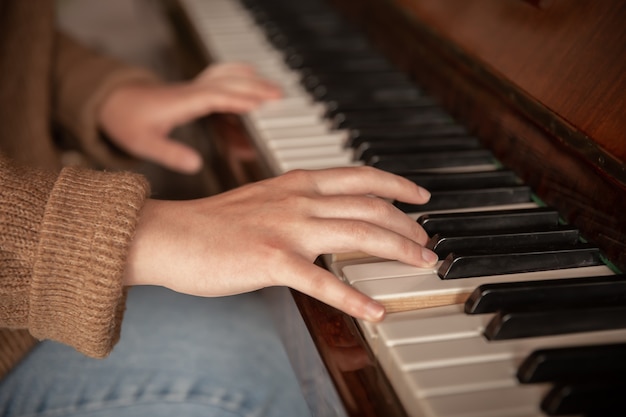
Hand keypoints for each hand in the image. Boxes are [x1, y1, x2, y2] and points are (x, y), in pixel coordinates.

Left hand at [98, 62, 280, 173]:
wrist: (113, 102)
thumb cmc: (128, 121)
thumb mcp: (144, 144)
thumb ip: (170, 154)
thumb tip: (195, 165)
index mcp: (183, 102)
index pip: (217, 97)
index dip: (239, 100)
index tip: (260, 104)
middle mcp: (192, 91)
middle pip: (229, 82)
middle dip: (255, 87)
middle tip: (279, 96)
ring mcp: (194, 89)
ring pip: (227, 77)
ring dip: (250, 81)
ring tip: (272, 89)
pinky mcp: (194, 92)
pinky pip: (221, 83)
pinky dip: (239, 82)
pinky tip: (250, 88)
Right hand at [123, 167, 437, 321]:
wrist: (169, 234)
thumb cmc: (213, 222)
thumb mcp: (263, 198)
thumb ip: (296, 201)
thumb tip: (326, 214)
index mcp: (296, 183)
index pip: (360, 176)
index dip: (397, 184)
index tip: (420, 195)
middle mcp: (298, 200)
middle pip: (370, 206)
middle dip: (408, 225)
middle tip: (427, 243)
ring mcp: (288, 229)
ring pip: (359, 234)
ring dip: (398, 250)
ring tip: (421, 264)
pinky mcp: (273, 260)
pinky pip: (323, 282)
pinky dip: (355, 299)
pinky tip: (375, 312)